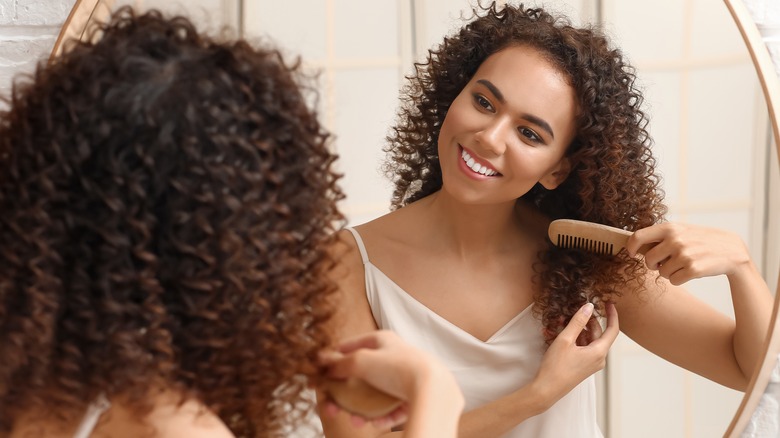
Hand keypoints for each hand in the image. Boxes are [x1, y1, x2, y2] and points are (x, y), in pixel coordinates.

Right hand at [320, 330, 462, 428]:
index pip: (354, 345)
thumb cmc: (397, 368)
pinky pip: (393, 407)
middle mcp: (395, 356)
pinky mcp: (415, 395)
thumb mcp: (360, 361)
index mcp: (383, 340)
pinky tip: (374, 423)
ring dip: (362, 409)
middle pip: (364, 375)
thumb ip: (340, 363)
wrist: (432, 389)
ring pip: (377, 394)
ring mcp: (405, 377)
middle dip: (346, 393)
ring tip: (356, 421)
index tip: (322, 372)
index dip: (336, 357)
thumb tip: (322, 363)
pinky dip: (381, 416)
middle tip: (332, 406)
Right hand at [534, 302, 618, 405]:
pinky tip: (558, 333)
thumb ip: (578, 321)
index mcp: (599, 352)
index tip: (608, 302)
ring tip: (560, 321)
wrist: (547, 389)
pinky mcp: (583, 366)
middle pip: (597, 333)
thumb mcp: (565, 339)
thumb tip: (589, 306)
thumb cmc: (556, 366)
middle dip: (586, 321)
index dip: (612, 314)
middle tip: (574, 309)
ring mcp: (591, 363)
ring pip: (588, 340)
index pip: (612, 329)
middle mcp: (599, 358)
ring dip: (577, 329)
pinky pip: (583, 348)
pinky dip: (574, 339)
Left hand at [626, 222, 750, 284]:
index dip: (631, 247)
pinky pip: (673, 281)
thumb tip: (634, 246)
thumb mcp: (682, 230)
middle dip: (654, 265)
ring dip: (669, 272)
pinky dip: (679, 279)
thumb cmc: (701, 240)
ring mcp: (684, 255)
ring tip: (684, 264)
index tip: (631, 253)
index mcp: (670, 227)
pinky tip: (690, 271)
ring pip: (661, 273)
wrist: (732, 250)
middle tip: (666, 262)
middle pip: (648, 260)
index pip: (638, 236)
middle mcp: (675, 240)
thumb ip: (660, 236)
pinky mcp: (693, 269)